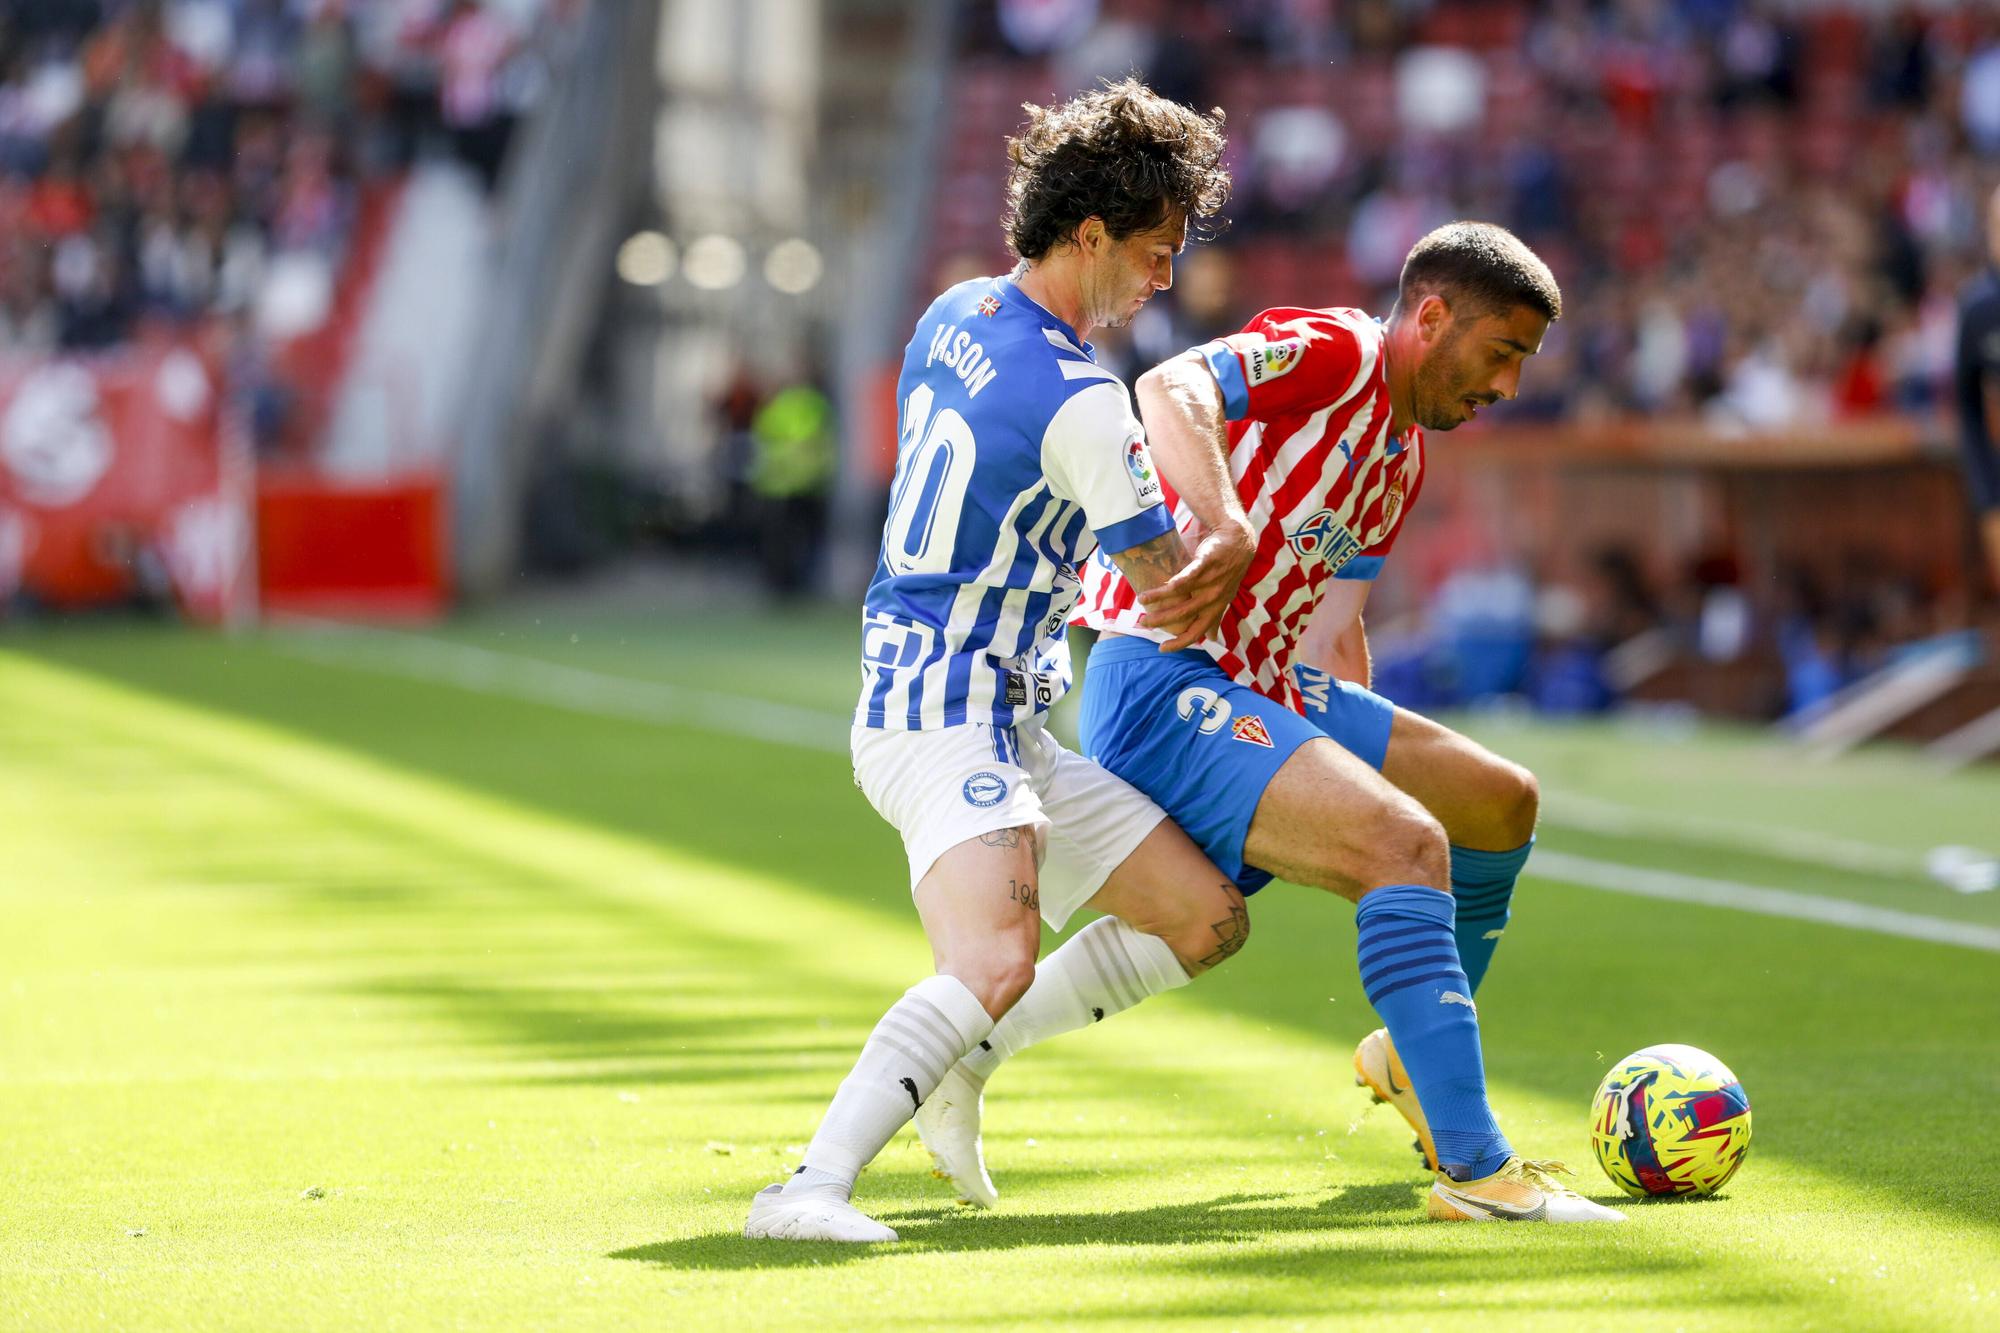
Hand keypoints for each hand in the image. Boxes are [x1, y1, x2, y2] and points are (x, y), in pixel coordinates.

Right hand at [1137, 517, 1254, 651]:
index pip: (1196, 631)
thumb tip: (1212, 639)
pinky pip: (1192, 573)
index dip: (1179, 642)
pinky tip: (1166, 584)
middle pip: (1184, 614)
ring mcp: (1211, 579)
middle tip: (1143, 622)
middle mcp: (1213, 597)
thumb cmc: (1228, 573)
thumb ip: (1216, 618)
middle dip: (1162, 620)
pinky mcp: (1208, 561)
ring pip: (1182, 593)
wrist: (1239, 542)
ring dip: (1160, 597)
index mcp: (1215, 608)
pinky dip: (1179, 580)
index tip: (1161, 648)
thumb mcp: (1224, 599)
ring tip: (1141, 599)